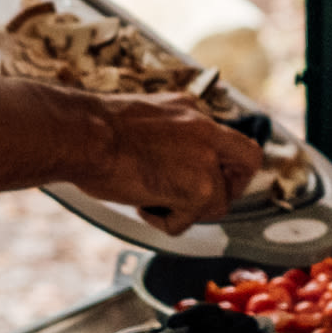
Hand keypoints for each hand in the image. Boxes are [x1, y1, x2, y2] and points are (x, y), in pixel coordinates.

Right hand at [69, 92, 263, 235]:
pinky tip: (141, 204)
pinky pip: (187, 222)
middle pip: (246, 164)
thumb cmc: (96, 127)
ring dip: (184, 208)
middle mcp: (206, 131)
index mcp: (192, 110)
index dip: (226, 161)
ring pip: (216, 202)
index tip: (213, 173)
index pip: (229, 135)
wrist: (84, 134)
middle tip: (197, 196)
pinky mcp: (197, 190)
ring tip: (150, 196)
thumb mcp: (145, 115)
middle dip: (227, 186)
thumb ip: (171, 131)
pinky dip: (163, 221)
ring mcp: (205, 161)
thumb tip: (170, 154)